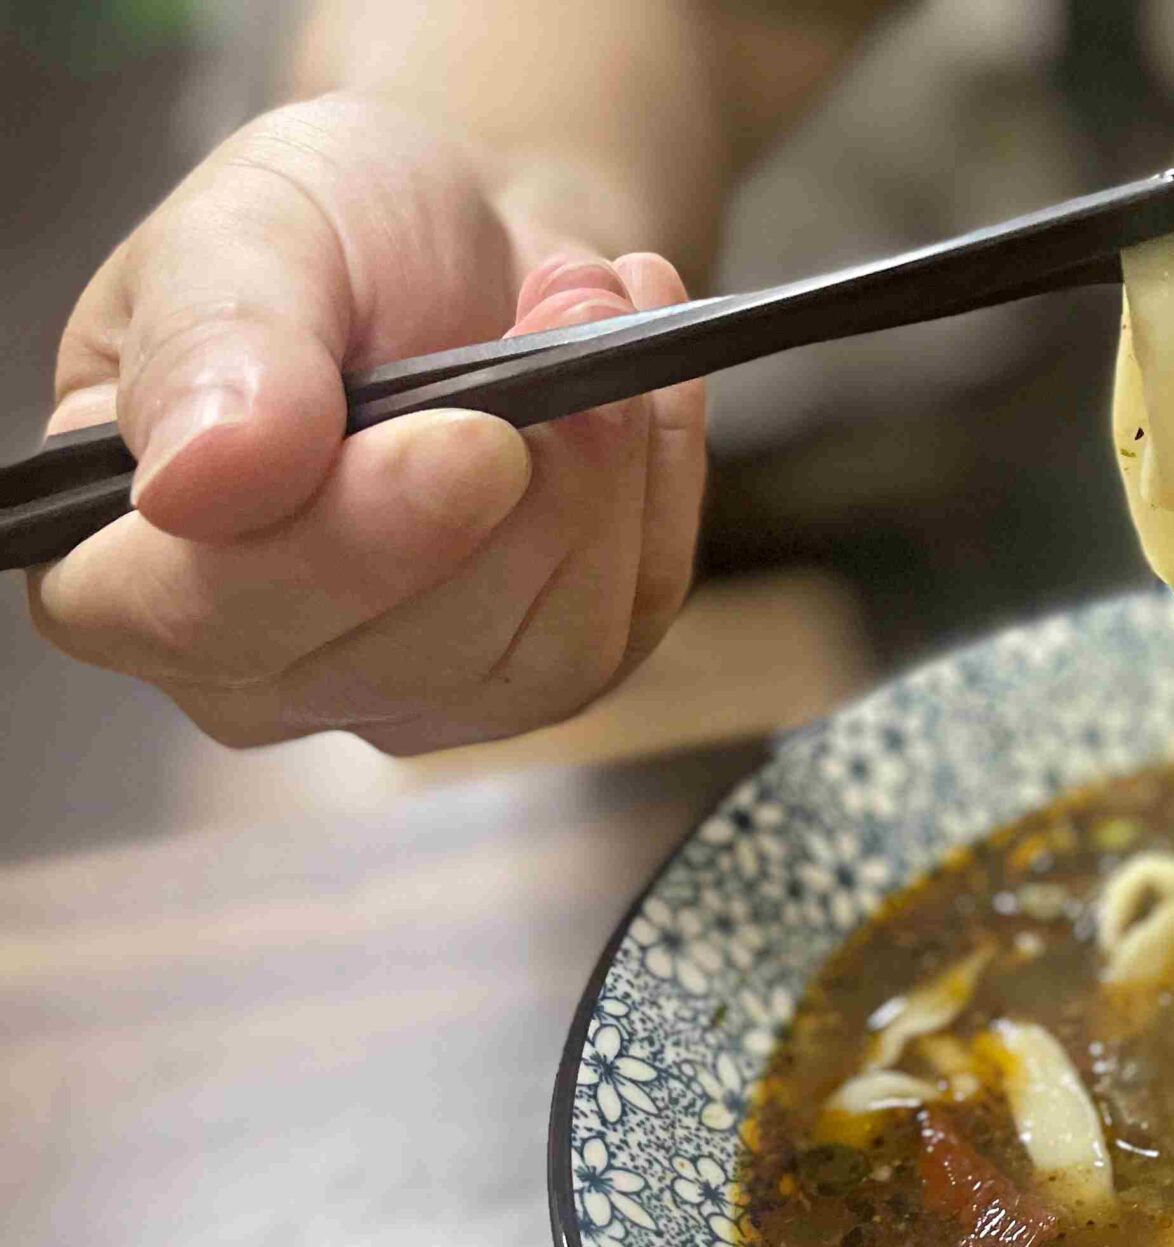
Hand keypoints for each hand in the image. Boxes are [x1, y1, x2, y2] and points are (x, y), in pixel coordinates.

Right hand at [27, 96, 707, 753]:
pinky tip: (643, 388)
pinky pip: (632, 620)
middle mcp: (258, 666)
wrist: (465, 234)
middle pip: (410, 652)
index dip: (351, 539)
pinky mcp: (542, 679)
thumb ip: (211, 352)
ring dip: (608, 469)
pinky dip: (661, 487)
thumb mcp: (243, 235)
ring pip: (546, 652)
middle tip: (571, 301)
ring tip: (592, 309)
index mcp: (120, 568)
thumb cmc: (331, 234)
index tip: (476, 434)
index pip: (206, 617)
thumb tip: (203, 486)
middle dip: (529, 474)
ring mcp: (411, 692)